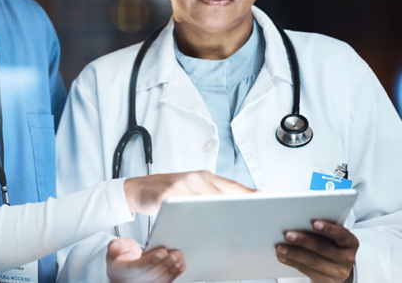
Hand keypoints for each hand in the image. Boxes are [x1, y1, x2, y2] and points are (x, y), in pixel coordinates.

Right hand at [106, 237, 184, 282]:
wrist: (124, 267)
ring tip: (179, 259)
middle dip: (165, 264)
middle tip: (175, 253)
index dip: (150, 261)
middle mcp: (128, 282)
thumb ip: (116, 245)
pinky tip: (179, 267)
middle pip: (150, 276)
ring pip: (158, 282)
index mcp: (118, 271)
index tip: (162, 252)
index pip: (136, 268)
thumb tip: (114, 248)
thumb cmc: (122, 256)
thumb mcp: (116, 246)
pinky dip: (173, 276)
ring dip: (171, 270)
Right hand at [123, 170, 254, 215]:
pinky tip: (202, 224)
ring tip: (231, 223)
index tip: (264, 198)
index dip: (248, 192)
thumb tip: (233, 204)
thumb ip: (209, 194)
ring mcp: (182, 185)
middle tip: (249, 215)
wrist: (138, 189)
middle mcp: (195, 178)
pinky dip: (195, 216)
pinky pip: (186, 207)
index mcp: (203, 176)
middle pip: (223, 193)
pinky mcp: (169, 195)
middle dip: (237, 204)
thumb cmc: (165, 191)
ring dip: (218, 212)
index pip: (231, 185)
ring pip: (207, 200)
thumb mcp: (190, 188)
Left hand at [276, 220, 357, 282]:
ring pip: (313, 261)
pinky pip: (307, 271)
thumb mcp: (335, 239)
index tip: (314, 223)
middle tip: (288, 235)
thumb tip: (298, 221)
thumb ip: (324, 232)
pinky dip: (293, 262)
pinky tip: (283, 257)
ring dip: (294, 253)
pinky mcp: (326, 281)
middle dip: (304, 241)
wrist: (340, 270)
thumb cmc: (334, 247)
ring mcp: (337, 272)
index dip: (329, 229)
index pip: (342, 234)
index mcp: (350, 243)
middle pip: (324, 248)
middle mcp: (347, 258)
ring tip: (280, 248)